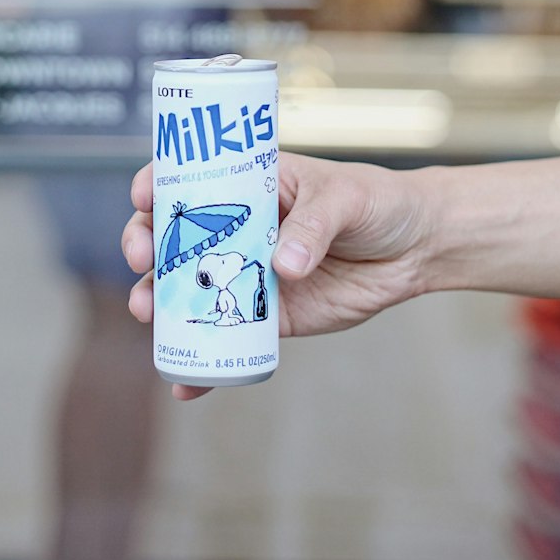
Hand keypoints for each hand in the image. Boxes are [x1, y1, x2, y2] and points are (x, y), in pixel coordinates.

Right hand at [121, 152, 433, 399]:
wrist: (416, 249)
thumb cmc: (378, 202)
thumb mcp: (346, 198)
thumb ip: (314, 226)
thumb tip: (283, 265)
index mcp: (248, 183)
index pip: (189, 177)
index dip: (157, 184)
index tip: (144, 197)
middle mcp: (237, 227)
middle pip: (174, 235)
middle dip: (145, 246)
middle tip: (143, 260)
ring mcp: (247, 273)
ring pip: (188, 288)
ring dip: (158, 302)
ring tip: (148, 314)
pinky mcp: (268, 316)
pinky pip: (226, 337)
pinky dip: (202, 363)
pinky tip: (184, 383)